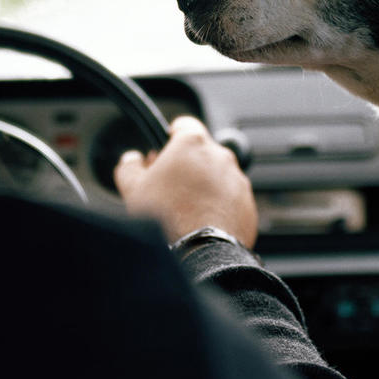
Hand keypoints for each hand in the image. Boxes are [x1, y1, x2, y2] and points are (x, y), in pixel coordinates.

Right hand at [114, 116, 257, 247]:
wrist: (199, 253)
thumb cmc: (167, 217)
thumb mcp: (134, 188)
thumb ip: (130, 166)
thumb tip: (131, 160)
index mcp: (193, 143)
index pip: (184, 124)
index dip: (171, 136)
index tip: (165, 150)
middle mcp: (221, 156)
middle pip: (202, 151)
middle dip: (187, 165)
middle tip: (170, 184)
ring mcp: (238, 180)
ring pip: (218, 175)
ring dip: (204, 185)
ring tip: (186, 209)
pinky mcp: (248, 204)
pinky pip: (231, 198)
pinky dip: (219, 205)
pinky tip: (202, 222)